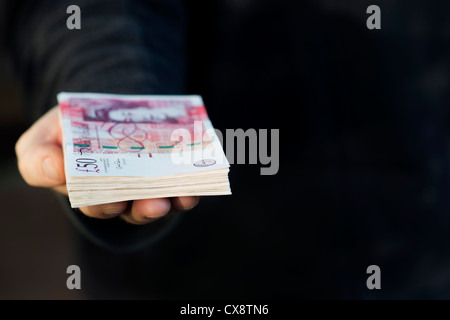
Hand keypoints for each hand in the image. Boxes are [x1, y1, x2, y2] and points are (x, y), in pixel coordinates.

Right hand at [15, 106, 198, 223]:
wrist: (102, 114)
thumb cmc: (67, 131)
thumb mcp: (42, 140)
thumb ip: (38, 159)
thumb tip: (56, 169)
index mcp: (84, 192)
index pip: (94, 204)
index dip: (103, 205)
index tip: (113, 201)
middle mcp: (115, 198)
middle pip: (130, 210)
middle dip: (143, 208)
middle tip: (155, 205)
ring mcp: (142, 191)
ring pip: (157, 204)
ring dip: (171, 201)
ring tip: (182, 197)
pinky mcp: (166, 181)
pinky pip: (177, 191)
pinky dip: (187, 191)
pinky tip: (194, 187)